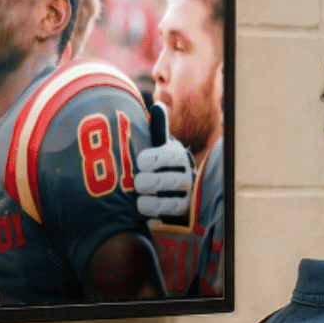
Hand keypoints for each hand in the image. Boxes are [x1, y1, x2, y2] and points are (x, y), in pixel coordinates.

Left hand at [135, 101, 193, 220]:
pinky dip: (156, 215)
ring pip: (170, 202)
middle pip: (169, 181)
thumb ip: (159, 129)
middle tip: (138, 183)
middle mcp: (186, 176)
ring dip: (151, 202)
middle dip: (149, 183)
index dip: (153, 159)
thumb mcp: (161, 147)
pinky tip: (146, 211)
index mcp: (178, 157)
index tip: (141, 161)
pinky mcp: (182, 213)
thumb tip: (159, 105)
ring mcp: (185, 196)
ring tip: (139, 200)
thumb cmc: (162, 164)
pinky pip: (169, 216)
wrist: (174, 190)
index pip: (168, 157)